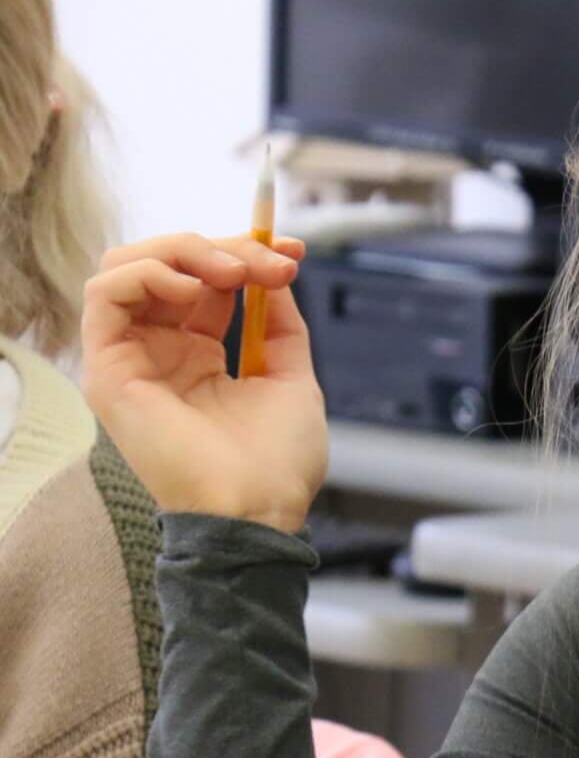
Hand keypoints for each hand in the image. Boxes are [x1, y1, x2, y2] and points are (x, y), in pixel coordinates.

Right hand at [81, 232, 326, 533]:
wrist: (257, 509)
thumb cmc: (277, 462)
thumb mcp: (291, 378)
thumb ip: (279, 326)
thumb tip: (276, 276)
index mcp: (197, 355)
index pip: (205, 281)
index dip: (245, 255)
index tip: (293, 253)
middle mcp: (158, 351)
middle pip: (165, 265)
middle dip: (220, 248)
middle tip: (267, 262)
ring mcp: (130, 358)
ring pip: (127, 266)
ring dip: (183, 252)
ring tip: (232, 273)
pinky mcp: (106, 368)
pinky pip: (104, 293)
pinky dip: (148, 274)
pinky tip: (193, 291)